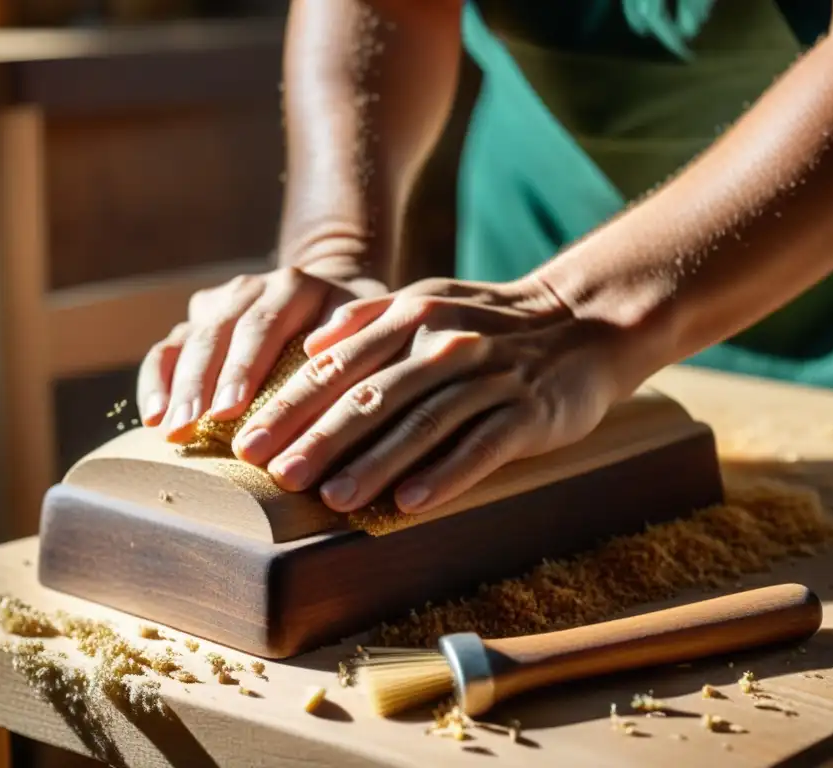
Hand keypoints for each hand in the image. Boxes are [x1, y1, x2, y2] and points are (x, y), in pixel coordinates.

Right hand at [137, 257, 387, 439]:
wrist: (334, 298)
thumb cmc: (363, 330)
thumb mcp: (375, 329)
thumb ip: (360, 344)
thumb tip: (333, 371)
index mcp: (294, 286)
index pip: (263, 325)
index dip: (243, 368)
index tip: (230, 410)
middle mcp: (250, 288)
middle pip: (218, 335)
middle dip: (200, 385)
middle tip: (189, 429)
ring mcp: (219, 304)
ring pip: (187, 341)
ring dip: (176, 388)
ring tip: (170, 430)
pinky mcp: (197, 323)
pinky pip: (166, 350)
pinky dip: (156, 382)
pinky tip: (153, 417)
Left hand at [231, 276, 633, 514]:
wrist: (584, 323)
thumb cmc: (491, 323)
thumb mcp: (429, 301)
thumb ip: (369, 320)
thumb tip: (309, 345)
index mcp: (412, 315)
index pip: (339, 365)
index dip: (291, 405)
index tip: (248, 442)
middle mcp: (444, 342)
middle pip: (372, 395)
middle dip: (320, 438)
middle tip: (277, 477)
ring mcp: (489, 375)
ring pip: (422, 422)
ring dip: (375, 463)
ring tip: (333, 500)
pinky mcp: (528, 410)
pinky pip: (481, 445)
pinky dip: (445, 474)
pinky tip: (410, 503)